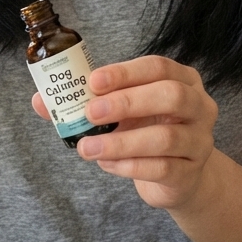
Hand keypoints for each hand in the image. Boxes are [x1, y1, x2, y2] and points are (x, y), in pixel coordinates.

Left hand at [31, 55, 217, 211]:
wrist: (178, 175)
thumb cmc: (146, 130)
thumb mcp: (122, 111)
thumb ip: (86, 103)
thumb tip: (41, 101)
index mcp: (183, 79)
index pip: (158, 67)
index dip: (125, 72)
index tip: (92, 82)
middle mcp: (199, 106)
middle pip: (171, 95)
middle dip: (126, 102)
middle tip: (90, 113)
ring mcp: (199, 140)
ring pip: (165, 137)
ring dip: (120, 142)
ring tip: (87, 148)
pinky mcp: (190, 173)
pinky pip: (161, 168)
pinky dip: (128, 166)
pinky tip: (106, 164)